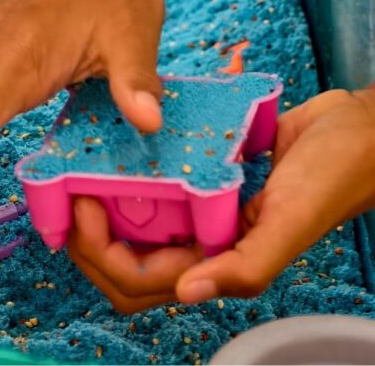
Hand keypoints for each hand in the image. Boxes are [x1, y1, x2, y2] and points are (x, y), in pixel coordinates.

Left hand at [68, 87, 374, 313]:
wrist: (360, 126)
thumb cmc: (337, 174)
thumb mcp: (293, 221)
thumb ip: (247, 266)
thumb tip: (189, 293)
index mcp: (217, 263)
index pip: (138, 280)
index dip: (101, 251)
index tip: (84, 202)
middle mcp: (200, 243)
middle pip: (122, 259)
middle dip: (88, 235)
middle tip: (72, 186)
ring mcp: (197, 211)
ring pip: (131, 222)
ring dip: (103, 204)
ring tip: (83, 166)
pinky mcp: (198, 177)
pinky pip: (151, 184)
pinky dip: (127, 174)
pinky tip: (112, 148)